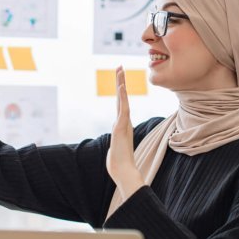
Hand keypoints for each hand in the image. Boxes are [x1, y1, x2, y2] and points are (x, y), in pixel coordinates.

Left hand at [106, 66, 143, 199]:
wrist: (124, 172)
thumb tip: (115, 151)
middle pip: (121, 98)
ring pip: (122, 100)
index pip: (120, 106)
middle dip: (120, 82)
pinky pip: (123, 108)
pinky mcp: (122, 127)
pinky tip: (121, 86)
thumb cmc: (119, 165)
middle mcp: (123, 122)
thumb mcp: (114, 152)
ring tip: (120, 69)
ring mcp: (123, 124)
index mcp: (122, 126)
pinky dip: (123, 97)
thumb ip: (116, 147)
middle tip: (119, 67)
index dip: (121, 93)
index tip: (120, 80)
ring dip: (121, 84)